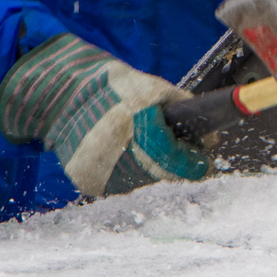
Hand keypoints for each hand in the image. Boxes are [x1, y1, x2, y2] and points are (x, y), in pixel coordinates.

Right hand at [0, 34, 210, 197]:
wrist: (66, 95)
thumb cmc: (116, 89)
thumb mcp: (154, 88)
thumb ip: (184, 109)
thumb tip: (211, 139)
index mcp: (137, 126)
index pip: (176, 158)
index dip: (193, 161)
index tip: (202, 160)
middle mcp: (118, 151)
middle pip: (163, 178)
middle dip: (180, 172)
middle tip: (189, 165)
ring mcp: (100, 170)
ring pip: (144, 187)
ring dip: (158, 178)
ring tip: (161, 161)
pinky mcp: (88, 181)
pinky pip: (121, 188)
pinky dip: (133, 179)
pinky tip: (135, 164)